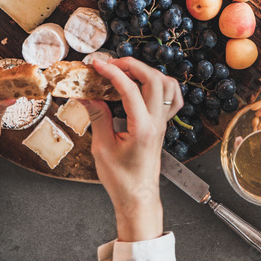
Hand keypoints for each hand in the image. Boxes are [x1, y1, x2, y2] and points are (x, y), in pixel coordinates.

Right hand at [83, 58, 182, 241]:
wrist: (138, 197)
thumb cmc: (121, 179)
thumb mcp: (102, 148)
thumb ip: (97, 117)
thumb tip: (87, 94)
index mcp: (142, 128)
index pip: (130, 90)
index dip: (113, 73)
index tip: (97, 64)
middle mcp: (157, 122)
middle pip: (154, 80)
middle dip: (132, 65)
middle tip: (110, 64)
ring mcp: (163, 122)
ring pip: (168, 85)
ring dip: (148, 72)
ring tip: (125, 71)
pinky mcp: (162, 125)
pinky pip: (172, 97)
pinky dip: (161, 84)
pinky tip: (144, 84)